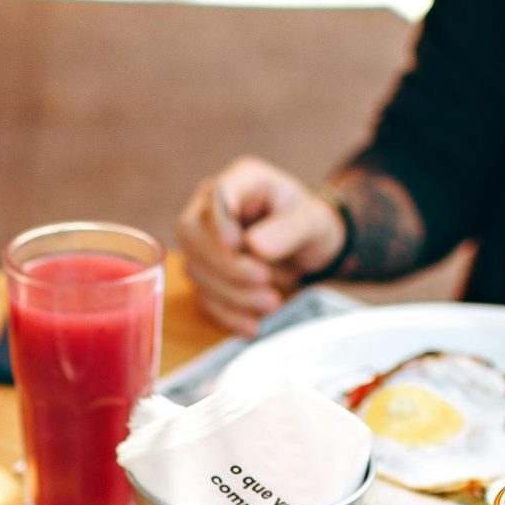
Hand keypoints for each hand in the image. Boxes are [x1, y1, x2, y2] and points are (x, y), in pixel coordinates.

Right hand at [176, 157, 346, 336]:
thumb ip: (289, 230)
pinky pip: (204, 296)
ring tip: (272, 303)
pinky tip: (252, 324)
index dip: (219, 221)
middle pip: (191, 233)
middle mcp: (212, 207)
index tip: (237, 244)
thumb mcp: (313, 222)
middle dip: (225, 264)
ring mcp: (204, 242)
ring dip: (232, 293)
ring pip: (196, 269)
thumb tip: (256, 246)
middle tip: (263, 280)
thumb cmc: (309, 225)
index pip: (215, 195)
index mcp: (241, 180)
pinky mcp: (206, 274)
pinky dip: (227, 313)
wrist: (309, 249)